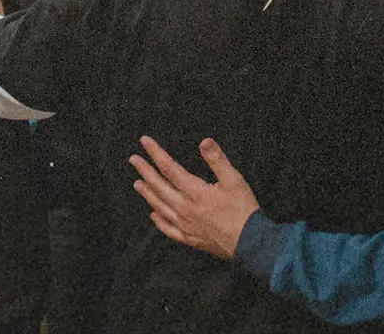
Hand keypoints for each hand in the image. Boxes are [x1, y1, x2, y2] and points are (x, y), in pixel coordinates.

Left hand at [130, 135, 258, 260]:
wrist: (249, 242)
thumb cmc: (243, 209)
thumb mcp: (234, 179)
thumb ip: (217, 160)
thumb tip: (204, 141)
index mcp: (194, 192)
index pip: (169, 168)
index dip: (156, 153)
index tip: (145, 142)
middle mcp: (185, 208)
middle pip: (159, 186)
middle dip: (145, 171)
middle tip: (133, 159)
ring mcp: (185, 225)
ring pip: (160, 207)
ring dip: (147, 194)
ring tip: (137, 184)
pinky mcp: (190, 238)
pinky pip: (168, 229)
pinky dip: (159, 221)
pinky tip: (154, 215)